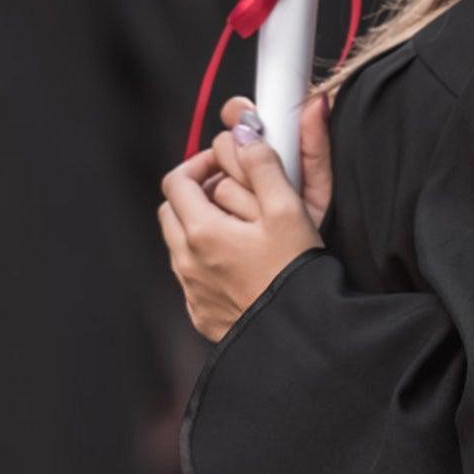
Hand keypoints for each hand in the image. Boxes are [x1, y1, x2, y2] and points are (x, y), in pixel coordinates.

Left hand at [158, 99, 326, 341]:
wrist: (300, 339)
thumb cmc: (296, 274)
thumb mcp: (288, 209)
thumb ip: (262, 165)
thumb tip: (244, 134)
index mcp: (201, 232)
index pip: (177, 180)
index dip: (201, 163)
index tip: (226, 162)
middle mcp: (187, 262)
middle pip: (173, 210)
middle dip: (199, 193)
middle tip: (234, 190)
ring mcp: (192, 291)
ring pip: (180, 243)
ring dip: (202, 226)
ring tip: (242, 226)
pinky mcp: (201, 314)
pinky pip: (193, 276)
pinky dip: (208, 260)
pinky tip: (243, 262)